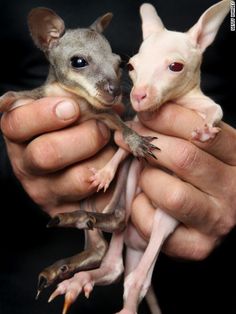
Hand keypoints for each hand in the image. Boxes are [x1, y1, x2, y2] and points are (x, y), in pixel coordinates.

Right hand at [0, 97, 114, 216]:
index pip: (17, 123)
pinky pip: (95, 196)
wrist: (75, 162)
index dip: (44, 114)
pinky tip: (112, 167)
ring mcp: (43, 190)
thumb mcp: (69, 106)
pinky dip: (111, 178)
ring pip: (79, 178)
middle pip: (48, 154)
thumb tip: (108, 99)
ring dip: (104, 158)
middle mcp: (25, 164)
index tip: (72, 107)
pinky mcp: (65, 209)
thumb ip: (79, 99)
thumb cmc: (72, 126)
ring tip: (111, 147)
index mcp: (19, 133)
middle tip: (103, 128)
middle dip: (86, 137)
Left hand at [115, 103, 235, 259]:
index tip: (142, 114)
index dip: (166, 118)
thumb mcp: (205, 148)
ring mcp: (215, 221)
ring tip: (143, 175)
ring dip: (146, 179)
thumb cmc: (204, 177)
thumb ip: (184, 129)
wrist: (218, 217)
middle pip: (184, 159)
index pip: (202, 131)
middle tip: (127, 139)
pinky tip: (143, 201)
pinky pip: (153, 224)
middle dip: (148, 144)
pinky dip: (138, 209)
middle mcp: (231, 190)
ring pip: (170, 193)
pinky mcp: (196, 246)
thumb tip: (147, 110)